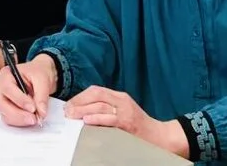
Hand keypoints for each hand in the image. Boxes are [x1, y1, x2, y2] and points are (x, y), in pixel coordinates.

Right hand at [0, 54, 56, 126]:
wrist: (39, 77)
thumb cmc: (37, 73)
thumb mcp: (42, 79)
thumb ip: (41, 96)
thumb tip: (41, 112)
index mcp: (6, 75)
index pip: (8, 89)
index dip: (20, 100)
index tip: (33, 108)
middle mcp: (1, 88)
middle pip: (3, 105)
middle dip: (19, 114)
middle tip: (34, 118)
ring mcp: (2, 100)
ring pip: (5, 115)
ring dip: (20, 120)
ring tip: (35, 119)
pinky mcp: (7, 109)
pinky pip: (10, 120)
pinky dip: (20, 122)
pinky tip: (30, 119)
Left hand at [65, 86, 187, 155]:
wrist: (160, 136)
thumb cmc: (139, 126)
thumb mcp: (123, 111)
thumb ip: (108, 108)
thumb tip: (85, 110)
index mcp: (120, 96)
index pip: (96, 90)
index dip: (80, 96)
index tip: (70, 103)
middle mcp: (122, 101)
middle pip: (96, 95)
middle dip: (79, 102)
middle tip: (67, 110)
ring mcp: (126, 111)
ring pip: (100, 106)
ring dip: (83, 110)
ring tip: (72, 115)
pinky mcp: (128, 123)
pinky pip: (110, 119)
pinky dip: (97, 118)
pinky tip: (87, 120)